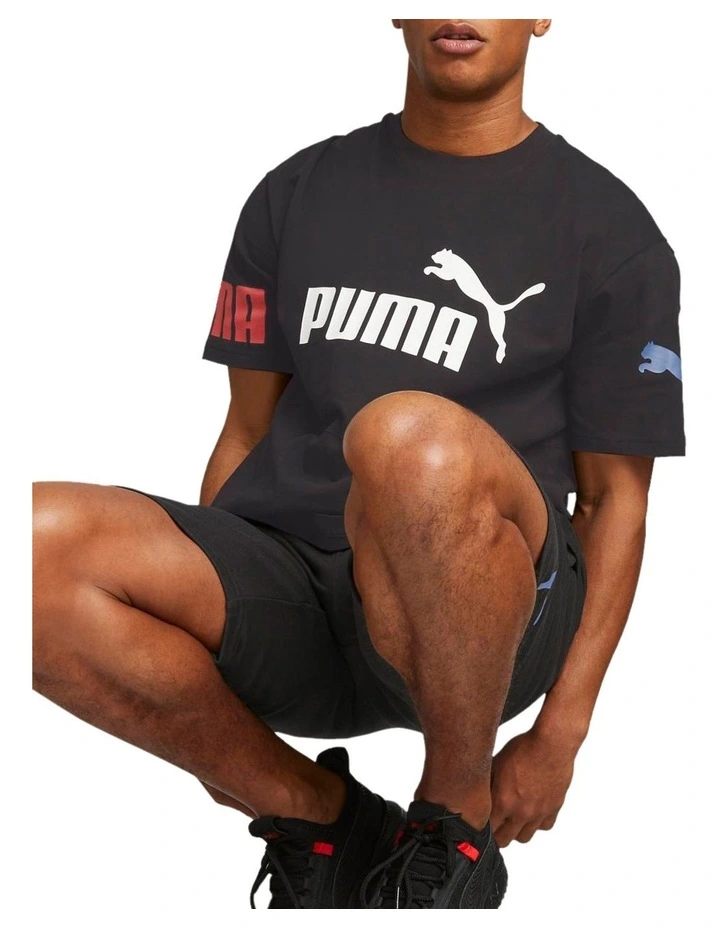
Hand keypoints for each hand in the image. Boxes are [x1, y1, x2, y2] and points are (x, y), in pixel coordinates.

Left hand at [490, 727, 576, 846]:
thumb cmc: (525, 748)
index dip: (481, 826)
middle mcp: (521, 812)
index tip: (479, 822)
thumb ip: (488, 782)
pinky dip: (536, 823)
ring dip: (516, 830)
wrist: (552, 745)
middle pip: (504, 840)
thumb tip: (478, 790)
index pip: (487, 829)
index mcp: (503, 801)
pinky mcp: (554, 809)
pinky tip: (532, 811)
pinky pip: (543, 826)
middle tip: (494, 824)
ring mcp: (539, 813)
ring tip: (512, 818)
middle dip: (496, 834)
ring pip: (524, 837)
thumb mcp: (497, 761)